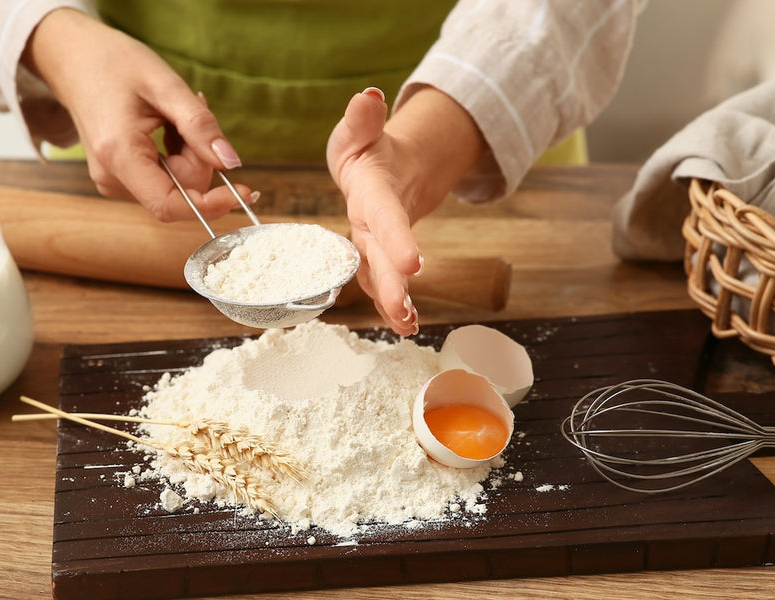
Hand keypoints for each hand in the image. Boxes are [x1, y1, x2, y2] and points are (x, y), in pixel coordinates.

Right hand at [22, 9, 254, 221]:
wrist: (74, 60)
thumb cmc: (114, 64)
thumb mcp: (165, 85)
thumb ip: (199, 126)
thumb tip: (231, 162)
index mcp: (119, 156)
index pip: (170, 205)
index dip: (211, 205)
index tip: (243, 191)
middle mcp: (112, 178)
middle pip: (179, 192)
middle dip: (199, 160)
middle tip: (192, 115)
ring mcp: (113, 181)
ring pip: (176, 187)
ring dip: (188, 155)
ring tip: (172, 116)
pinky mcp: (120, 178)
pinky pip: (164, 179)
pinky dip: (177, 156)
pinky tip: (165, 127)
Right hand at [326, 86, 486, 334]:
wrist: (368, 172)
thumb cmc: (365, 150)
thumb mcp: (363, 130)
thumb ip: (364, 118)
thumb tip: (369, 96)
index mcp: (367, 194)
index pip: (382, 218)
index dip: (395, 240)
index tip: (412, 264)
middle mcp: (364, 226)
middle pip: (375, 258)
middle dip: (388, 284)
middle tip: (404, 308)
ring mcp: (371, 246)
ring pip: (377, 279)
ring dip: (392, 303)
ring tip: (408, 325)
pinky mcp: (380, 260)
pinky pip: (385, 287)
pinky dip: (396, 308)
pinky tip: (410, 327)